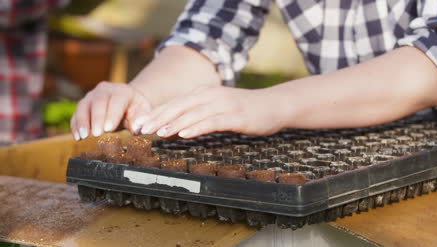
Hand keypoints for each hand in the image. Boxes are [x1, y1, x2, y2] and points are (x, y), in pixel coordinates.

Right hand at [70, 81, 151, 139]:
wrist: (128, 102)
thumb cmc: (137, 109)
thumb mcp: (143, 113)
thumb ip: (140, 120)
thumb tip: (136, 130)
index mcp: (122, 91)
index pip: (116, 101)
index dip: (112, 115)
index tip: (108, 129)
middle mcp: (105, 90)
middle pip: (98, 102)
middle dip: (96, 119)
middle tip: (96, 134)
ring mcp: (92, 96)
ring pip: (83, 106)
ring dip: (82, 122)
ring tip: (83, 137)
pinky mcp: (84, 104)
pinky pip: (76, 114)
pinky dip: (75, 125)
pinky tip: (77, 137)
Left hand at [137, 86, 288, 137]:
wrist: (274, 105)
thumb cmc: (244, 111)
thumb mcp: (217, 111)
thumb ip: (196, 117)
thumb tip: (172, 129)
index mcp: (204, 93)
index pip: (175, 103)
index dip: (156, 113)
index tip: (139, 125)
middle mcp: (211, 95)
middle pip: (179, 106)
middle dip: (158, 117)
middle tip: (141, 129)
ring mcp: (223, 104)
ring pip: (193, 113)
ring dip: (174, 123)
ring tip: (158, 132)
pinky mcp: (235, 116)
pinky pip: (212, 121)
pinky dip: (197, 127)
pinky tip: (184, 134)